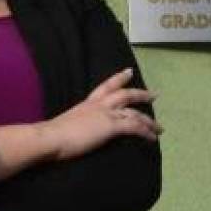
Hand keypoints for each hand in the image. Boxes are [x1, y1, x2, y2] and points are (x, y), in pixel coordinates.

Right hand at [44, 67, 161, 160]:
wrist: (50, 137)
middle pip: (125, 95)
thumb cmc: (53, 134)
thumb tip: (79, 131)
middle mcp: (99, 105)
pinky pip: (134, 127)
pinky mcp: (111, 127)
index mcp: (87, 104)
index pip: (105, 86)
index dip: (119, 78)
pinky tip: (153, 138)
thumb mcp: (68, 123)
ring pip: (134, 113)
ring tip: (159, 128)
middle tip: (154, 95)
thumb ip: (77, 124)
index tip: (129, 71)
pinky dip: (146, 132)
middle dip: (141, 94)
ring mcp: (106, 114)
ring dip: (149, 121)